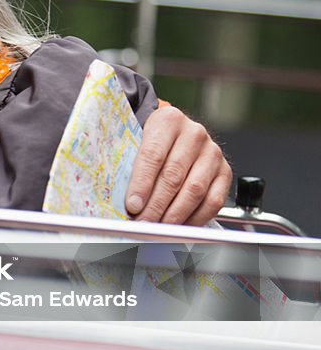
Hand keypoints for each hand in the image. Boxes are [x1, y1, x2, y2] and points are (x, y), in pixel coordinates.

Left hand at [126, 106, 231, 225]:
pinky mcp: (225, 171)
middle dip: (156, 205)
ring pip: (194, 190)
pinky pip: (213, 200)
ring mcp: (212, 152)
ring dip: (174, 215)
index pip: (152, 155)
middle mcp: (194, 134)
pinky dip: (196, 218)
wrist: (175, 133)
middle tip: (143, 223)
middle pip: (173, 176)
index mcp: (168, 121)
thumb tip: (126, 202)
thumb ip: (129, 166)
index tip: (132, 206)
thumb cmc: (151, 141)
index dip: (141, 184)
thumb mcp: (136, 142)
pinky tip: (180, 226)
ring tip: (158, 228)